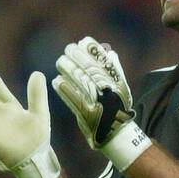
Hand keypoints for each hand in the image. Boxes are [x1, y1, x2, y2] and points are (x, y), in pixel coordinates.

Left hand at [53, 36, 150, 172]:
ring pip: (81, 81)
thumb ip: (115, 70)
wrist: (117, 135)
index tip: (82, 42)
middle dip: (78, 57)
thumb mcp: (122, 89)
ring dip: (69, 70)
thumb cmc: (118, 109)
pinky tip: (57, 81)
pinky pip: (73, 99)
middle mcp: (108, 92)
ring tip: (60, 62)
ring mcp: (97, 103)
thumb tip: (109, 50)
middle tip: (68, 50)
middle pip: (90, 69)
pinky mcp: (87, 115)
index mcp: (116, 84)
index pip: (103, 62)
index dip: (92, 51)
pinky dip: (64, 90)